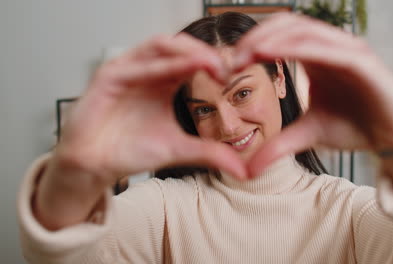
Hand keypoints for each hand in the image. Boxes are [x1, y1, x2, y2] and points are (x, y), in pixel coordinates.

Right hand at [55, 33, 246, 184]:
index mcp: (164, 82)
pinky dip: (158, 66)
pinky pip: (135, 65)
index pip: (192, 59)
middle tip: (224, 67)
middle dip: (204, 52)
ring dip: (185, 51)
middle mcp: (147, 72)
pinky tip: (179, 70)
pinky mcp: (108, 77)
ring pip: (159, 46)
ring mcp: (127, 71)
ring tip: (208, 62)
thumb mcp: (179, 149)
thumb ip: (210, 153)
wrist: (96, 167)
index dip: (213, 63)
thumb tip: (243, 170)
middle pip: (179, 46)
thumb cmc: (130, 151)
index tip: (232, 76)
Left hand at [233, 13, 392, 176]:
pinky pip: (327, 47)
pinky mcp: (363, 61)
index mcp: (316, 57)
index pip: (280, 36)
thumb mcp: (307, 135)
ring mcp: (347, 50)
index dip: (252, 44)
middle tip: (232, 59)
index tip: (229, 65)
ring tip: (246, 54)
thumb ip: (278, 145)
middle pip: (287, 25)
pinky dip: (299, 47)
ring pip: (304, 31)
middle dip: (256, 37)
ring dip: (271, 39)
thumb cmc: (356, 128)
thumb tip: (248, 170)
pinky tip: (274, 54)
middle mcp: (331, 47)